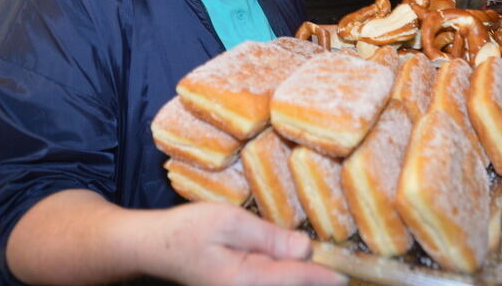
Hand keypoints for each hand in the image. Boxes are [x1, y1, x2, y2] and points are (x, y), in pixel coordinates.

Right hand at [143, 203, 345, 285]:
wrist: (155, 247)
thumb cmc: (188, 229)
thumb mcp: (230, 222)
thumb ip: (269, 237)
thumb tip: (306, 248)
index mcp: (245, 280)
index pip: (294, 278)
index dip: (321, 276)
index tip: (345, 276)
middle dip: (310, 278)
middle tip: (338, 267)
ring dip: (297, 276)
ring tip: (321, 267)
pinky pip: (269, 285)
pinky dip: (284, 276)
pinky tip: (292, 265)